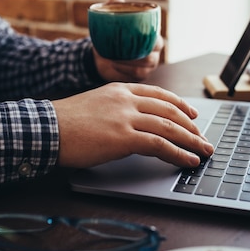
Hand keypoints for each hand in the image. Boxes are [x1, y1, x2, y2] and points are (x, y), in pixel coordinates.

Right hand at [53, 83, 213, 167]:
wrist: (46, 128)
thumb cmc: (64, 122)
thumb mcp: (94, 104)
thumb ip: (115, 108)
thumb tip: (130, 124)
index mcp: (118, 90)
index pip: (158, 94)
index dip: (179, 104)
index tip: (191, 113)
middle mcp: (126, 100)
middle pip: (169, 110)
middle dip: (191, 126)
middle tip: (202, 137)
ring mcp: (126, 117)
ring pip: (169, 126)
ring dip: (191, 140)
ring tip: (203, 151)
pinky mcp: (123, 137)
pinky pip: (159, 145)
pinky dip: (178, 153)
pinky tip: (188, 160)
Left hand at [93, 0, 162, 81]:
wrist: (100, 54)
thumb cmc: (110, 33)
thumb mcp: (111, 19)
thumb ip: (114, 6)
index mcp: (152, 37)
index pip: (157, 41)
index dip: (150, 42)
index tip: (133, 38)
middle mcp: (153, 53)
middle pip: (152, 57)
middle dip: (138, 55)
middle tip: (120, 50)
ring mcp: (148, 66)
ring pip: (144, 67)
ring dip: (129, 63)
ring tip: (112, 57)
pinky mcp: (139, 76)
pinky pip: (135, 75)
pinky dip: (124, 70)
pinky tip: (113, 65)